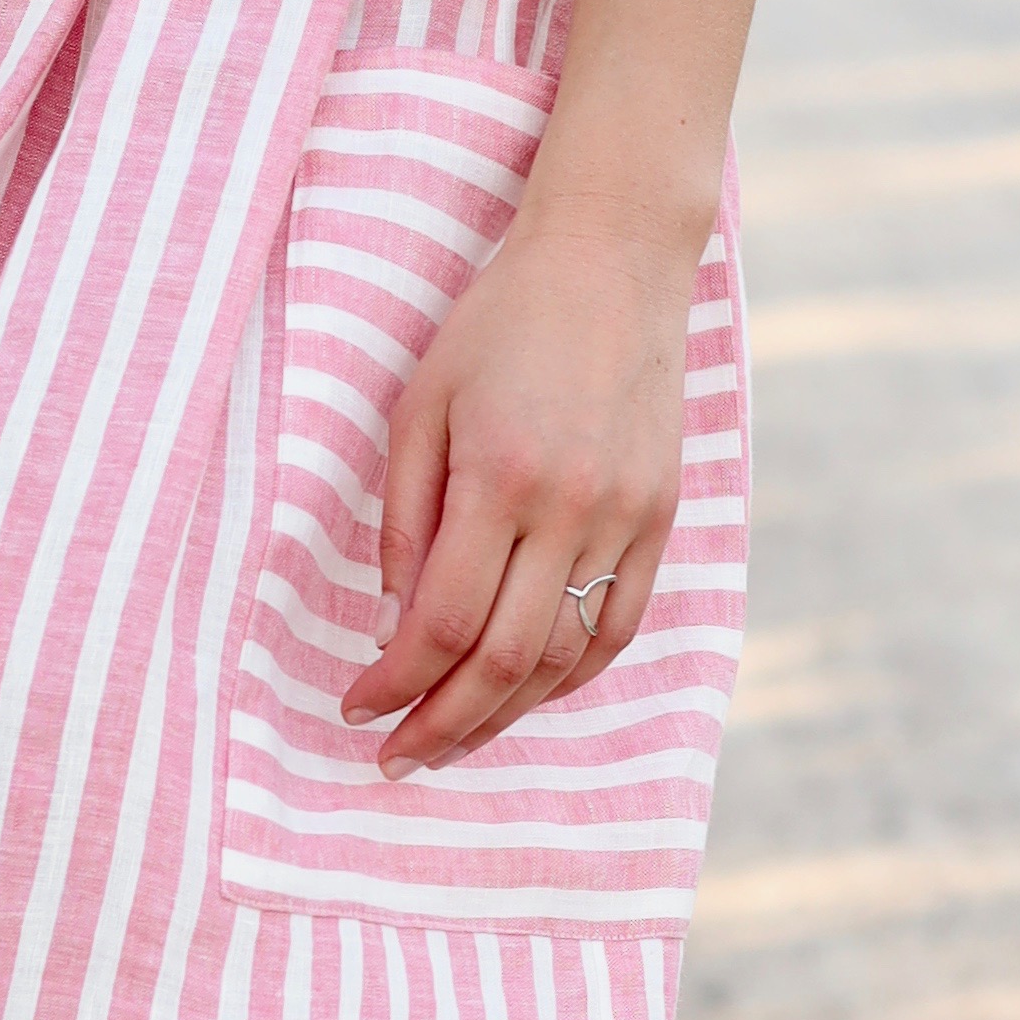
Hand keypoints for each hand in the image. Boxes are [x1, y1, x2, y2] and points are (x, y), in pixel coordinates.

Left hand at [342, 193, 695, 778]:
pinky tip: (529, 695)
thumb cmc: (498, 323)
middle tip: (398, 757)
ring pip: (565, 656)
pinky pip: (620, 624)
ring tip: (455, 740)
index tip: (357, 707)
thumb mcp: (420, 403)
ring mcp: (628, 516)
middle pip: (503, 658)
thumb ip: (404, 514)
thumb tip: (394, 617)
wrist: (613, 262)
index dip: (395, 680)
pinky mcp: (662, 516)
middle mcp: (573, 507)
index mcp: (502, 477)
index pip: (441, 620)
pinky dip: (572, 674)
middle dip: (443, 722)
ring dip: (506, 713)